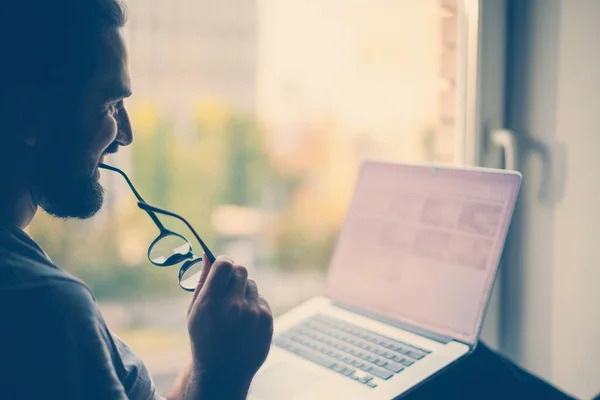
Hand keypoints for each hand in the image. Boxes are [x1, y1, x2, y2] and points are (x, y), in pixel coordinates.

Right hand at [186, 256, 273, 397]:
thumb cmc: (204, 338)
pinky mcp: (267, 320)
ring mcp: (253, 314)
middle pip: (241, 270)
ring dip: (243, 292)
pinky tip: (244, 322)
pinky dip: (253, 306)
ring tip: (234, 312)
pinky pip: (260, 300)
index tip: (221, 267)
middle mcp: (234, 307)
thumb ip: (203, 281)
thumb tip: (208, 254)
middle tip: (227, 289)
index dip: (223, 262)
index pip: (224, 265)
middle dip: (234, 276)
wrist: (223, 371)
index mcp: (211, 303)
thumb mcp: (195, 311)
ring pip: (252, 284)